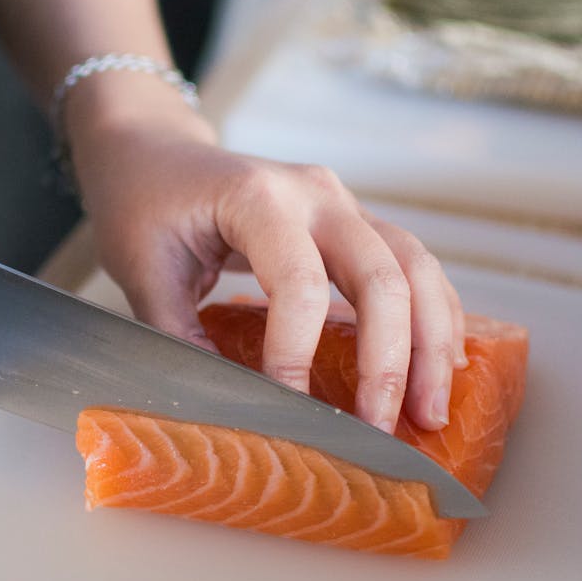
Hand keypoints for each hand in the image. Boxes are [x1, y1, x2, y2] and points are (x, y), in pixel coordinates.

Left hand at [67, 77, 465, 433]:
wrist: (156, 152)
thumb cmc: (142, 206)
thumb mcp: (141, 271)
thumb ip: (178, 336)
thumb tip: (225, 408)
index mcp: (256, 198)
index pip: (298, 283)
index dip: (298, 353)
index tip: (290, 411)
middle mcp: (313, 193)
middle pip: (381, 273)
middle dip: (390, 359)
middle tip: (385, 429)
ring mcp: (342, 202)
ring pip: (415, 266)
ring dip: (430, 341)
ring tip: (432, 410)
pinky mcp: (354, 220)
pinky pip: (413, 264)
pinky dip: (434, 314)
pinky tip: (440, 365)